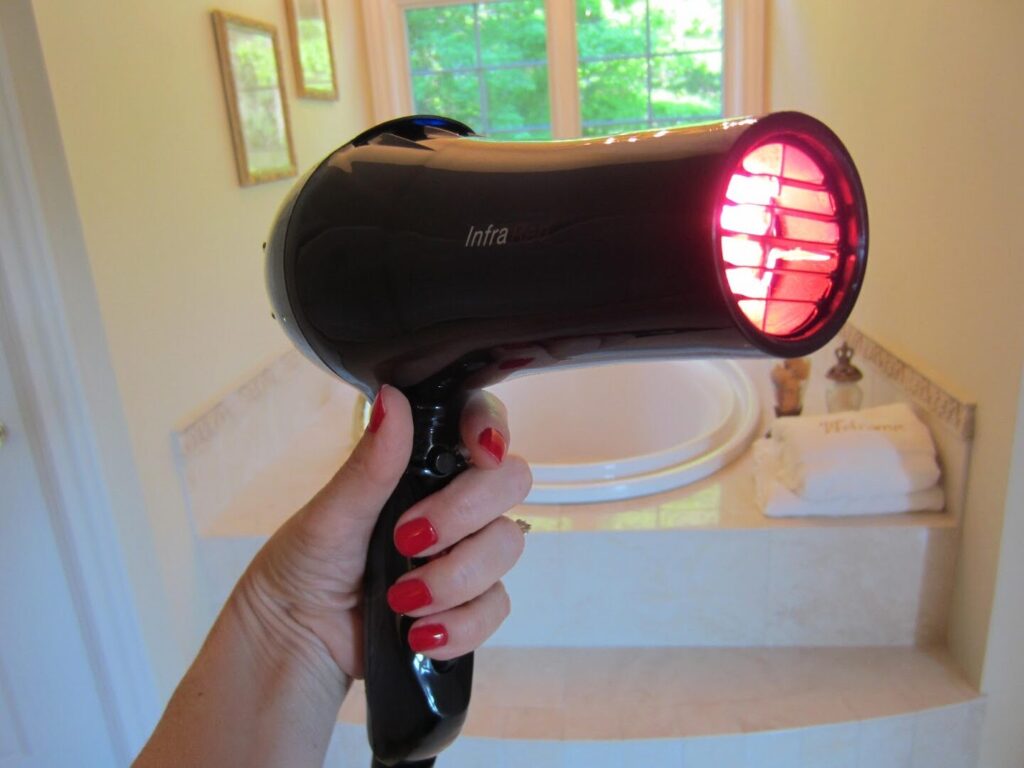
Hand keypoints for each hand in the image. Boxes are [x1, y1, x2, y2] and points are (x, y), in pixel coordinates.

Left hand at [235, 385, 531, 685]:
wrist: (296, 643)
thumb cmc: (303, 566)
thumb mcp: (332, 514)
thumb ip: (372, 463)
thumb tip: (392, 399)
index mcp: (421, 466)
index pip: (479, 425)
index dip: (491, 430)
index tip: (481, 451)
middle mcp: (452, 502)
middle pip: (508, 482)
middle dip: (464, 513)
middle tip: (408, 539)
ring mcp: (464, 552)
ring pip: (506, 545)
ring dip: (454, 577)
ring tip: (401, 599)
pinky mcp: (467, 603)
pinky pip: (495, 605)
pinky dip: (459, 624)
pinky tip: (418, 634)